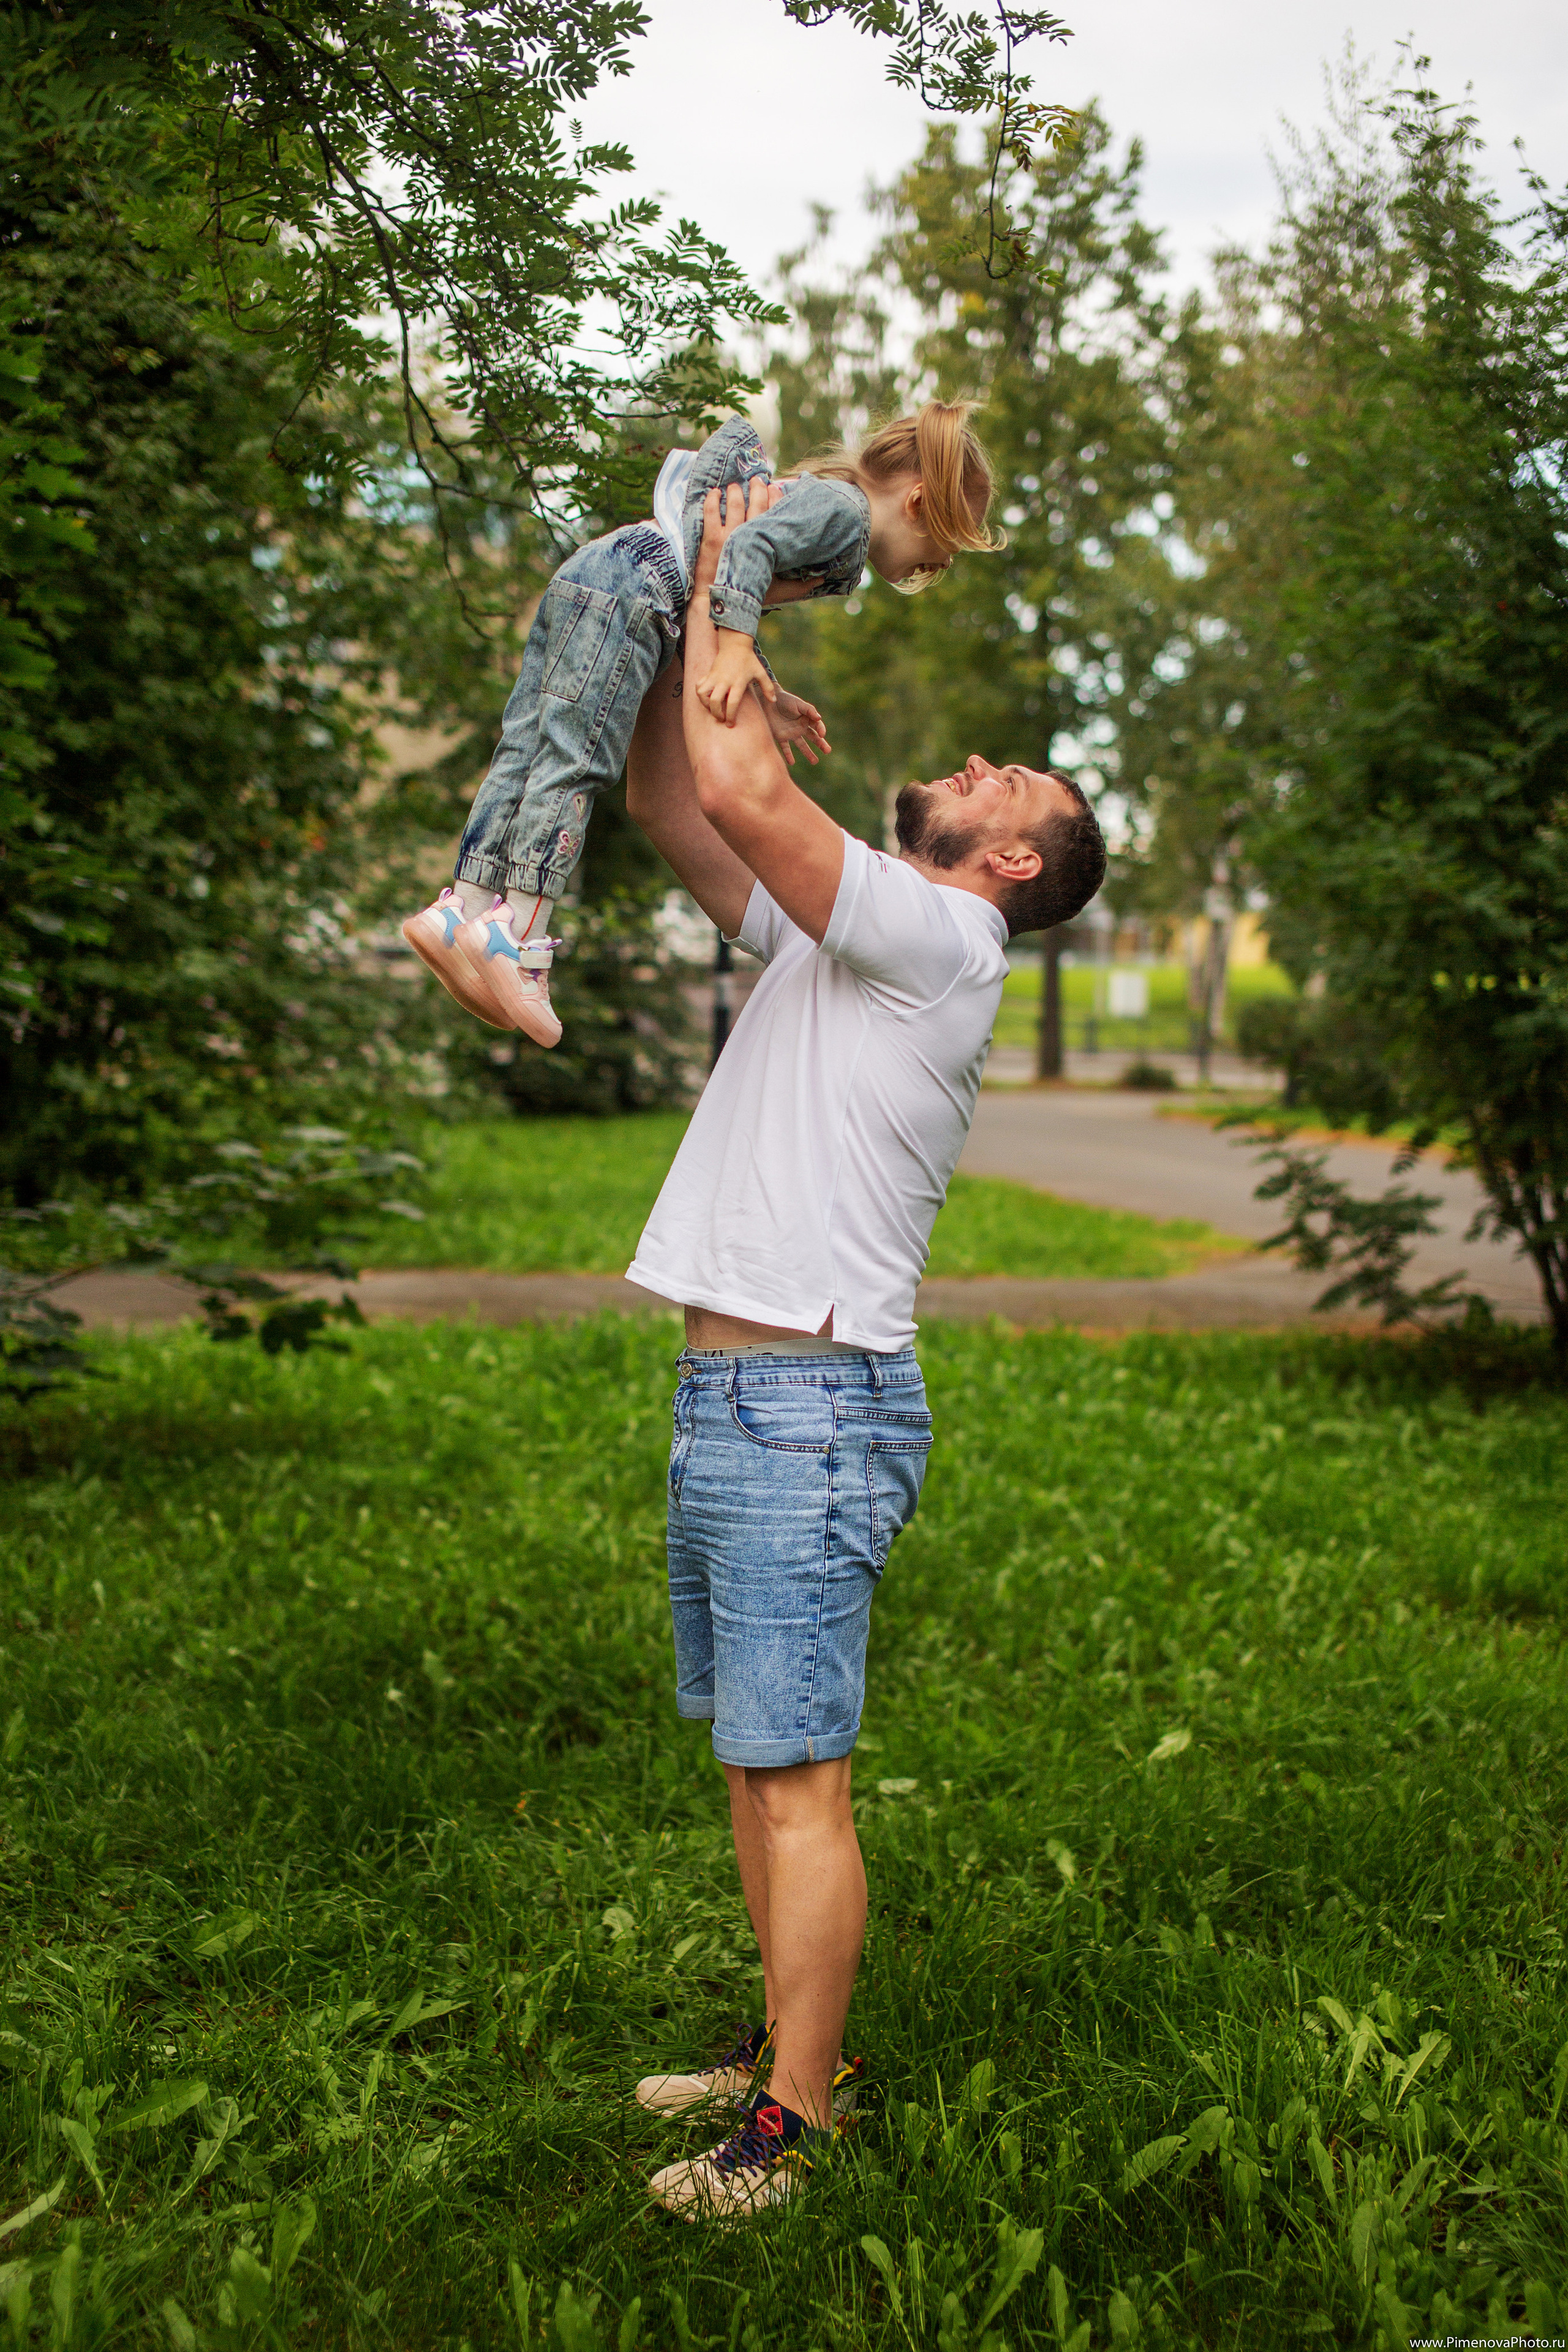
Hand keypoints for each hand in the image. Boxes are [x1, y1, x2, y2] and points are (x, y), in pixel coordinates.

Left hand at [691, 476, 821, 602]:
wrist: (723, 603)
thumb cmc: (753, 597)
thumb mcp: (779, 592)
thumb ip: (800, 585)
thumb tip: (822, 580)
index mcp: (768, 546)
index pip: (774, 514)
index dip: (775, 498)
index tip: (775, 487)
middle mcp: (750, 536)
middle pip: (756, 503)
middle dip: (758, 488)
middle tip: (758, 480)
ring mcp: (729, 536)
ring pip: (734, 504)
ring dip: (736, 492)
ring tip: (736, 486)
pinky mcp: (711, 538)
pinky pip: (711, 511)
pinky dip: (712, 500)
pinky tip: (715, 493)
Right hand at [695, 628, 773, 727]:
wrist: (735, 644)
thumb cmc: (749, 660)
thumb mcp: (760, 672)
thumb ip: (768, 687)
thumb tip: (773, 701)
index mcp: (738, 682)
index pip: (732, 703)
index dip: (730, 716)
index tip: (730, 724)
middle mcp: (724, 681)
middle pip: (715, 701)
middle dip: (716, 714)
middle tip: (722, 718)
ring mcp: (714, 677)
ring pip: (703, 694)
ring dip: (705, 704)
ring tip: (712, 709)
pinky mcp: (708, 674)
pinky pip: (698, 686)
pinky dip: (700, 694)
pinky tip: (707, 697)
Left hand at [759, 684, 830, 766]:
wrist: (768, 701)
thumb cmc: (785, 700)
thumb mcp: (798, 704)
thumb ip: (809, 710)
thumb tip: (819, 718)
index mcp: (806, 718)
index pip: (817, 726)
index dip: (821, 730)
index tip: (822, 735)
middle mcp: (800, 727)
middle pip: (813, 737)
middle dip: (821, 744)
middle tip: (828, 751)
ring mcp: (791, 733)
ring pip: (802, 745)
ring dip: (808, 753)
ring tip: (815, 761)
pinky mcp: (781, 737)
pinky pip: (785, 748)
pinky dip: (788, 755)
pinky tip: (791, 763)